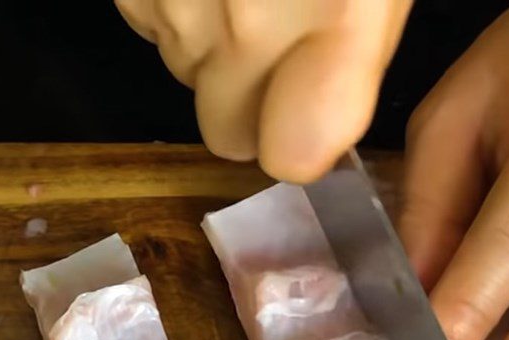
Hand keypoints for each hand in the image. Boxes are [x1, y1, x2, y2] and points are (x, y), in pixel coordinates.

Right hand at [114, 0, 410, 180]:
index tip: (310, 123)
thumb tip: (329, 113)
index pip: (297, 155)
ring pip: (186, 79)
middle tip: (273, 36)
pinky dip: (173, 4)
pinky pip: (150, 28)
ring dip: (210, 48)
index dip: (301, 146)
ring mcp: (176, 4)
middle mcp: (245, 25)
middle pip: (228, 136)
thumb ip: (359, 45)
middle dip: (248, 104)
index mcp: (334, 14)